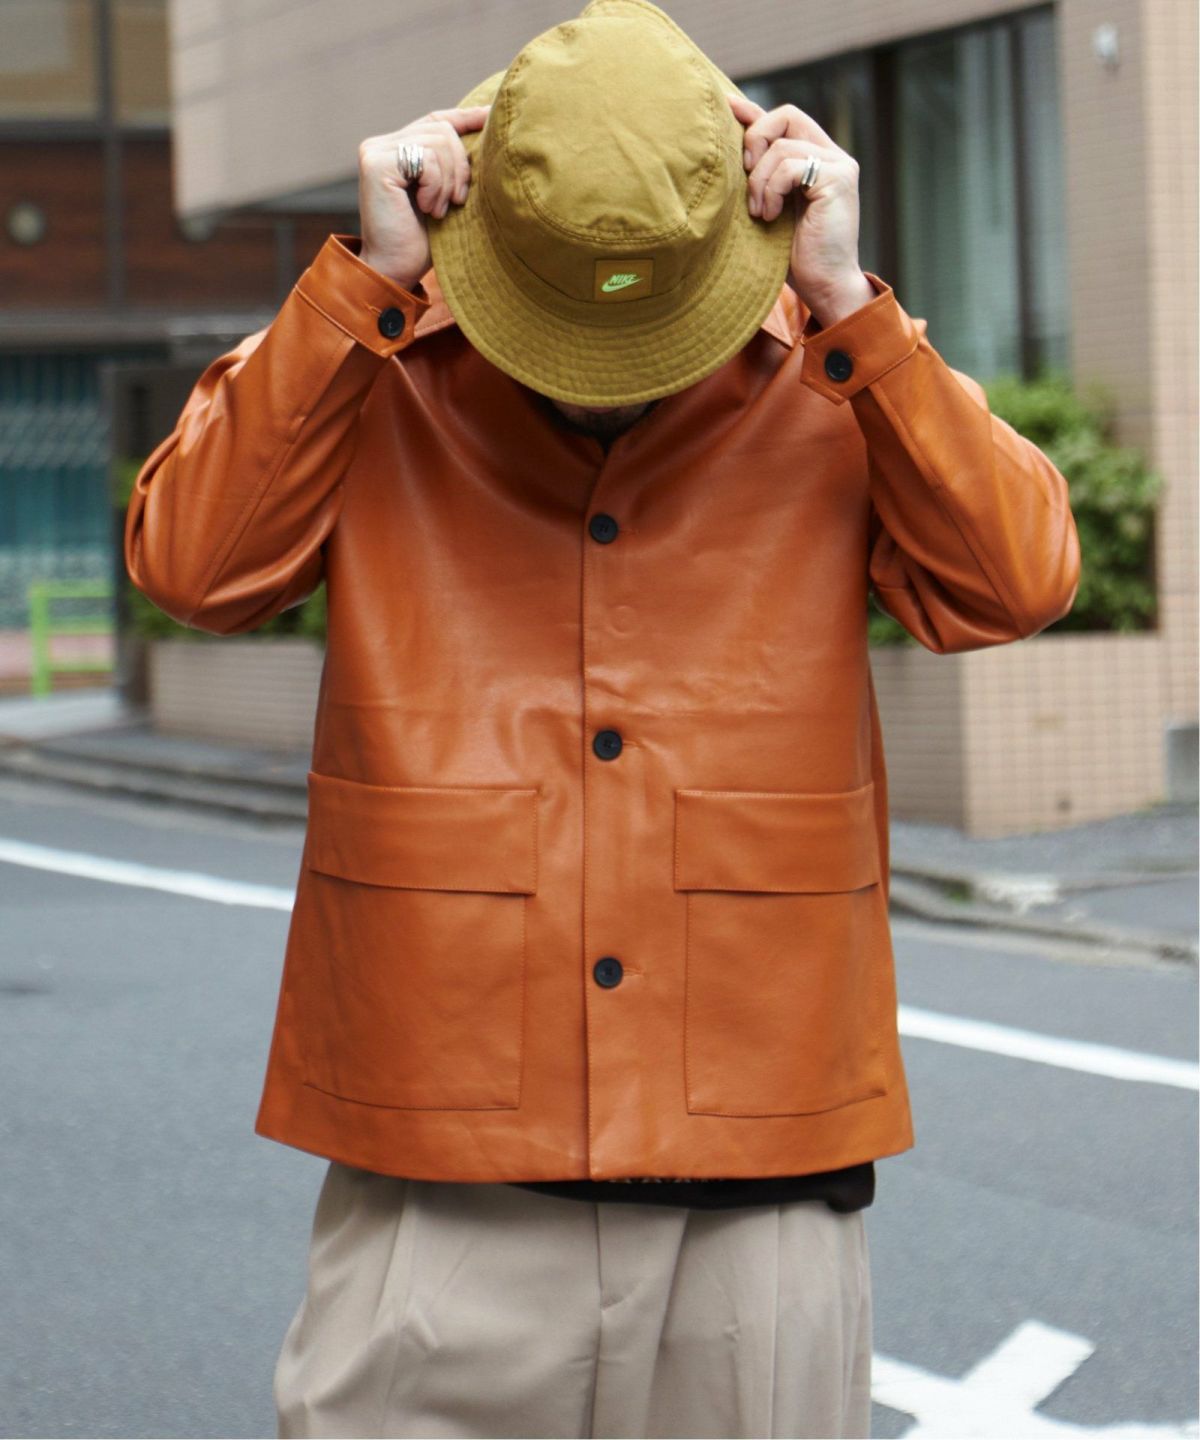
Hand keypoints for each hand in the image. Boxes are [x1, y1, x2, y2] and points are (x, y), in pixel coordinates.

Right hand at [357, 106, 490, 291]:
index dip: (467, 117)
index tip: (493, 116)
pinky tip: (427, 208)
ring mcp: (376, 151)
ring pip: (438, 143)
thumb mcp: (446, 194)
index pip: (437, 120)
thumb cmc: (423, 241)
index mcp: (397, 147)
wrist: (396, 270)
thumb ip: (453, 164)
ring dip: (448, 182)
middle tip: (456, 201)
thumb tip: (488, 128)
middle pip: (443, 130)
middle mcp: (382, 143)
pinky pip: (426, 159)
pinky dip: (435, 187)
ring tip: (438, 210)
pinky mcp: (376, 163)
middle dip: (460, 167)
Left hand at [727, 93, 873, 326]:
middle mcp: (832, 155)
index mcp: (816, 159)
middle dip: (755, 139)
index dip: (753, 112)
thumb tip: (730, 144)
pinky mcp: (838, 179)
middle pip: (786, 114)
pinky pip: (791, 166)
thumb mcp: (769, 206)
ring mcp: (838, 166)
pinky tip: (770, 216)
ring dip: (760, 181)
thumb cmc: (794, 256)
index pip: (784, 118)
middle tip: (745, 176)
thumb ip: (759, 174)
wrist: (824, 287)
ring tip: (759, 213)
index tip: (726, 108)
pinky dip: (772, 189)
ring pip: (782, 146)